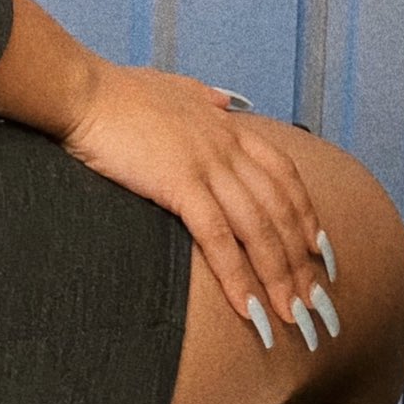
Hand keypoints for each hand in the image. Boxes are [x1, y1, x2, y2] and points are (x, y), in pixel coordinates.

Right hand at [59, 59, 338, 349]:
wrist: (82, 90)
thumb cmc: (117, 91)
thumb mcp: (172, 85)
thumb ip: (202, 96)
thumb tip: (224, 101)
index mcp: (226, 126)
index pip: (284, 175)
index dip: (307, 215)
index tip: (321, 251)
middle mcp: (226, 145)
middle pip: (280, 210)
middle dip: (302, 262)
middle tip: (317, 304)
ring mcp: (206, 164)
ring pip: (258, 229)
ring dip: (280, 279)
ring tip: (293, 318)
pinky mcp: (179, 183)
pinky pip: (218, 239)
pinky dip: (238, 277)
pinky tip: (249, 309)